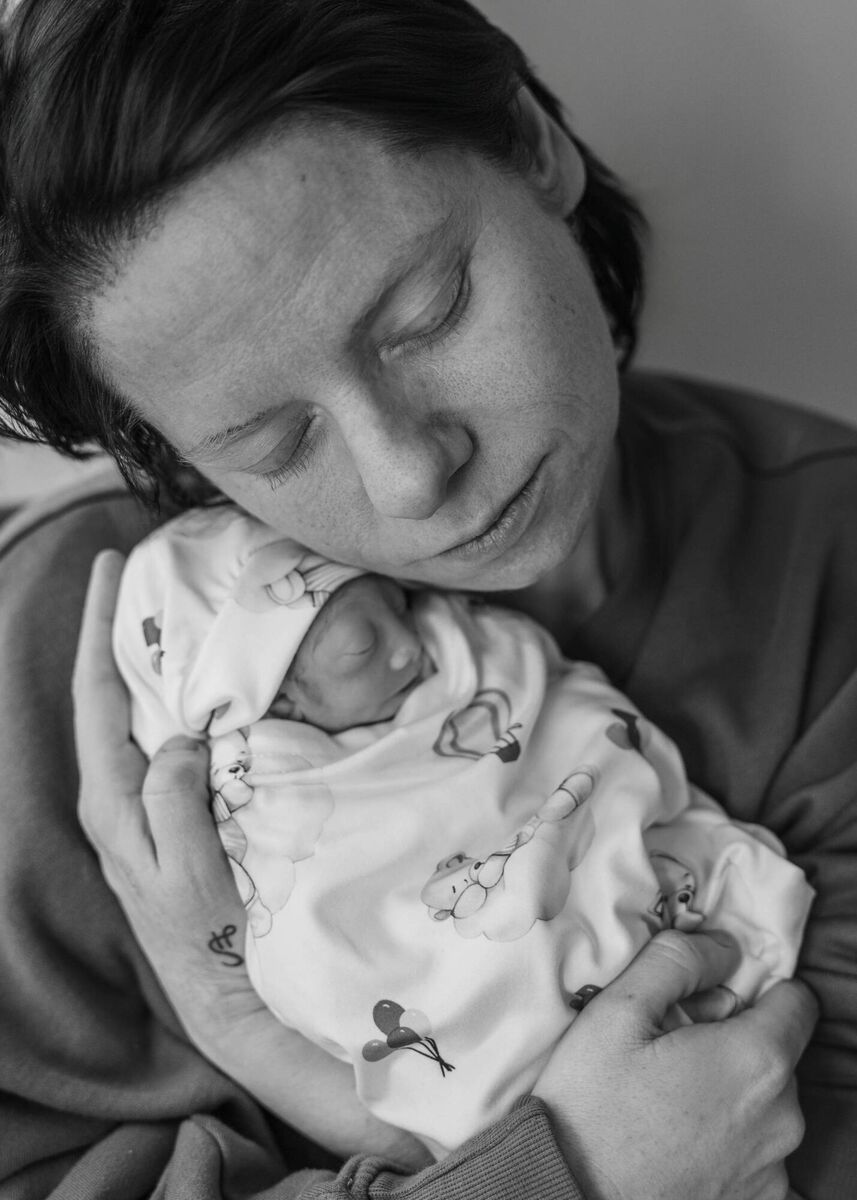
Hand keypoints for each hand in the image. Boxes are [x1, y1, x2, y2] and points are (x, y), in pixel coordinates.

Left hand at [73, 549, 257, 1040]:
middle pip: (106, 695)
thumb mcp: (190, 872)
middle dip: (116, 631)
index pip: (98, 695)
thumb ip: (173, 800)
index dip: (103, 628)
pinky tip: (188, 682)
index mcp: (112, 802)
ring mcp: (137, 809)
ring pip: (130, 714)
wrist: (224, 993)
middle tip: (137, 574)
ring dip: (140, 660)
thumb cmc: (212, 938)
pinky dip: (164, 697)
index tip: (113, 568)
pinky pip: (155, 739)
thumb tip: (177, 736)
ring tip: (161, 612)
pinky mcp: (162, 817)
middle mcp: (115, 799)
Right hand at [533, 930, 816, 1199]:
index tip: (710, 1002)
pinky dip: (725, 1141)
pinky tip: (675, 1141)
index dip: (755, 990)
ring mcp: (772, 1169)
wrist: (567, 1195)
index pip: (797, 1001)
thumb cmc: (590, 1107)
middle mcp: (781, 1118)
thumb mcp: (617, 1011)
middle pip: (776, 1054)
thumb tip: (721, 947)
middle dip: (733, 1043)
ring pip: (764, 1105)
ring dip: (729, 1094)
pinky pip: (754, 1153)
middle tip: (670, 1052)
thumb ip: (677, 962)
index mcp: (755, 1061)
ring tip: (665, 1101)